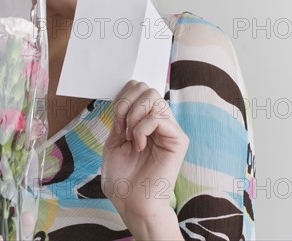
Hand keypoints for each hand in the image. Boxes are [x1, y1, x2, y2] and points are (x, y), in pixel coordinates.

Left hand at [101, 80, 188, 223]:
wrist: (131, 203)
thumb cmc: (122, 179)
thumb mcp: (114, 140)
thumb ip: (121, 116)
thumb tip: (127, 95)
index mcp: (144, 121)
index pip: (138, 88)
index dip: (123, 98)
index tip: (115, 122)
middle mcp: (159, 122)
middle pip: (146, 88)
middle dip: (126, 105)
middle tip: (122, 130)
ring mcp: (169, 129)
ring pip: (153, 97)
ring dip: (133, 117)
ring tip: (130, 138)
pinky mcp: (178, 140)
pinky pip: (159, 118)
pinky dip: (142, 129)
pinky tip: (139, 146)